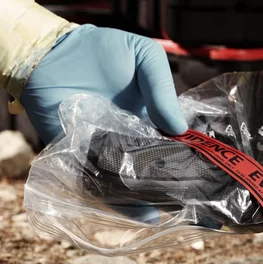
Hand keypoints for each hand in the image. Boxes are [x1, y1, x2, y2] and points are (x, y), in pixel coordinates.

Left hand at [20, 25, 188, 222]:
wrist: (54, 53)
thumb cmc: (102, 51)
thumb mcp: (144, 57)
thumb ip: (162, 89)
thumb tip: (180, 129)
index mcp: (150, 119)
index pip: (174, 144)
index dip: (190, 159)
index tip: (207, 175)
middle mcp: (130, 139)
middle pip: (153, 169)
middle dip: (171, 186)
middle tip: (189, 201)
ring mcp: (105, 151)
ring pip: (129, 182)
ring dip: (147, 196)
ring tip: (166, 212)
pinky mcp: (79, 158)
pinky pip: (99, 182)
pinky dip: (116, 198)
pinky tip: (139, 212)